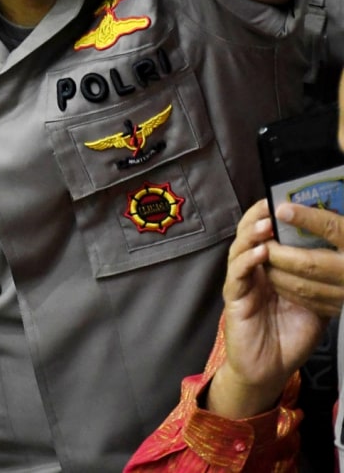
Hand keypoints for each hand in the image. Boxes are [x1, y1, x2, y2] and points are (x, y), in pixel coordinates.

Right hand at [207, 200, 326, 418]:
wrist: (269, 370)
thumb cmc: (291, 335)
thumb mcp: (313, 302)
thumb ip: (317, 281)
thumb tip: (337, 259)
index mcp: (270, 267)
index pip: (266, 232)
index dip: (271, 214)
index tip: (284, 197)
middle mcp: (253, 269)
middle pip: (248, 233)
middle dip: (258, 216)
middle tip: (271, 202)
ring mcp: (241, 282)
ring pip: (240, 249)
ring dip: (252, 235)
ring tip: (266, 224)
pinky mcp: (234, 298)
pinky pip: (238, 275)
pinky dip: (247, 261)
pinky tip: (260, 253)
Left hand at [266, 202, 343, 317]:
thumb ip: (331, 220)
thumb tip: (300, 203)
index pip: (331, 228)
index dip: (305, 218)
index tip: (281, 209)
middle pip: (309, 263)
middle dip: (280, 252)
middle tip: (264, 238)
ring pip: (303, 285)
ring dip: (278, 270)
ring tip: (265, 255)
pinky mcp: (339, 309)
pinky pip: (307, 301)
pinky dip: (287, 287)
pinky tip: (278, 274)